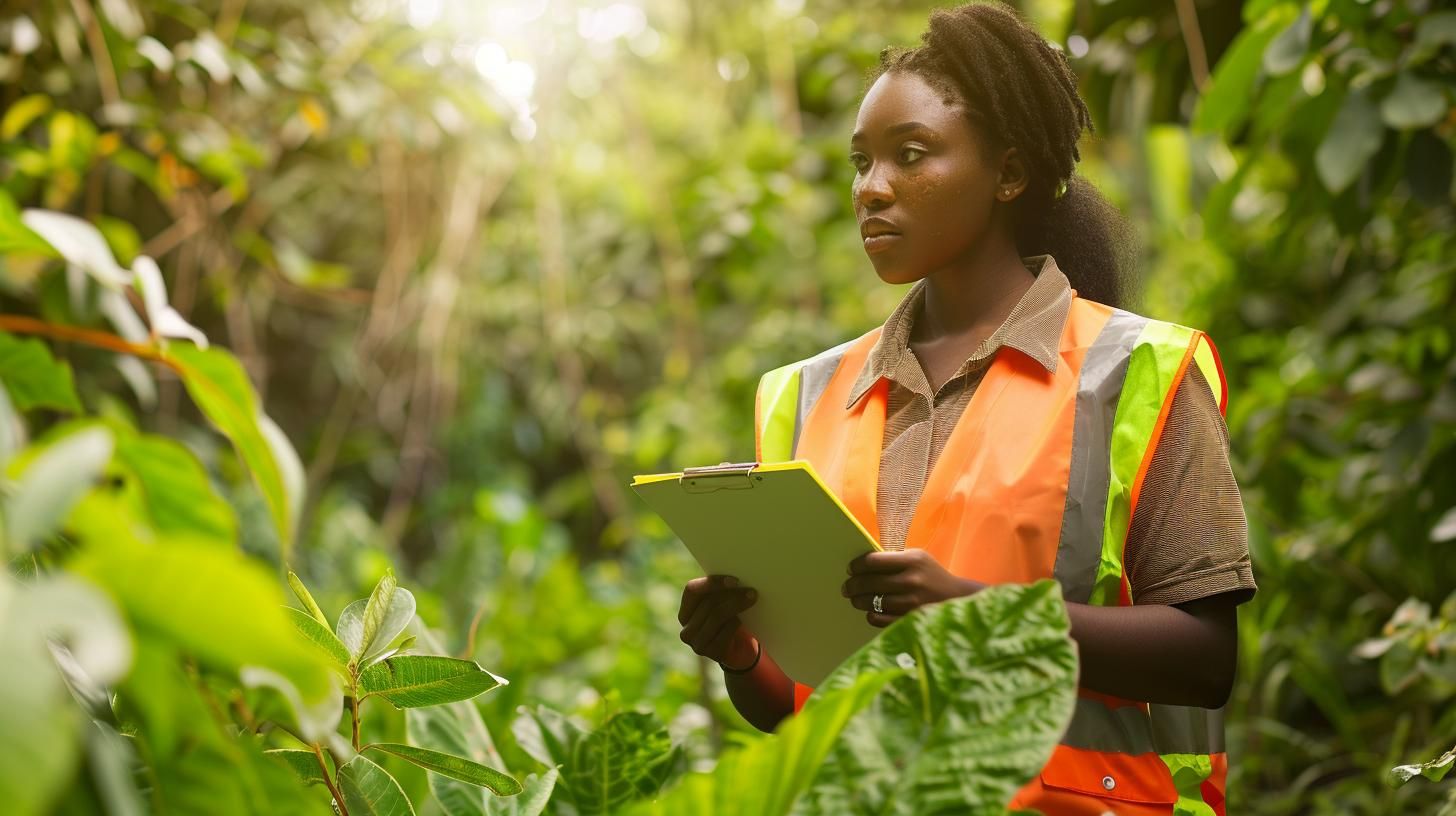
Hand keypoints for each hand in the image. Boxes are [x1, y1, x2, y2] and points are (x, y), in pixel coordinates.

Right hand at [678, 575, 759, 669]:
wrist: (739, 651)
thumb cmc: (729, 622)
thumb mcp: (720, 606)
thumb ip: (719, 593)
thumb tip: (734, 580)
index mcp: (685, 613)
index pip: (691, 590)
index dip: (712, 583)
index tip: (734, 580)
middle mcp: (686, 630)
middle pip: (707, 603)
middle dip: (731, 594)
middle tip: (750, 590)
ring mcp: (697, 644)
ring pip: (717, 616)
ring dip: (737, 605)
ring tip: (751, 599)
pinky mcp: (712, 653)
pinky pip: (726, 631)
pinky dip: (736, 623)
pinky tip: (743, 621)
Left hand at [841, 549, 983, 626]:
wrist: (959, 599)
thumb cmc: (933, 576)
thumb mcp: (918, 558)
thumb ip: (894, 559)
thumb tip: (863, 564)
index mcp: (913, 561)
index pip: (873, 561)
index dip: (857, 566)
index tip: (851, 569)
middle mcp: (911, 581)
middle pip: (869, 582)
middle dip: (852, 585)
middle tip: (847, 587)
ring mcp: (911, 603)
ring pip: (871, 602)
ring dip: (858, 601)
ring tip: (855, 599)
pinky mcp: (910, 621)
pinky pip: (879, 619)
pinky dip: (871, 615)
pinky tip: (871, 611)